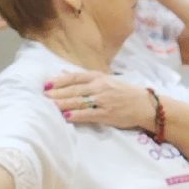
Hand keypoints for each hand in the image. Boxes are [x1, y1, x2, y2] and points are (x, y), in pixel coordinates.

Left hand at [44, 70, 159, 130]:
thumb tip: (63, 72)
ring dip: (63, 104)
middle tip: (43, 97)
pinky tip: (66, 116)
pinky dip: (77, 115)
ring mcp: (103, 100)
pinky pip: (89, 114)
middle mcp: (99, 87)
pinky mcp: (107, 113)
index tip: (46, 85)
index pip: (75, 77)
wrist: (145, 104)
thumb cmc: (124, 92)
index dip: (60, 81)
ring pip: (79, 101)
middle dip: (57, 93)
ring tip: (50, 106)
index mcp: (98, 77)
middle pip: (74, 90)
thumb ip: (84, 78)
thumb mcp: (105, 80)